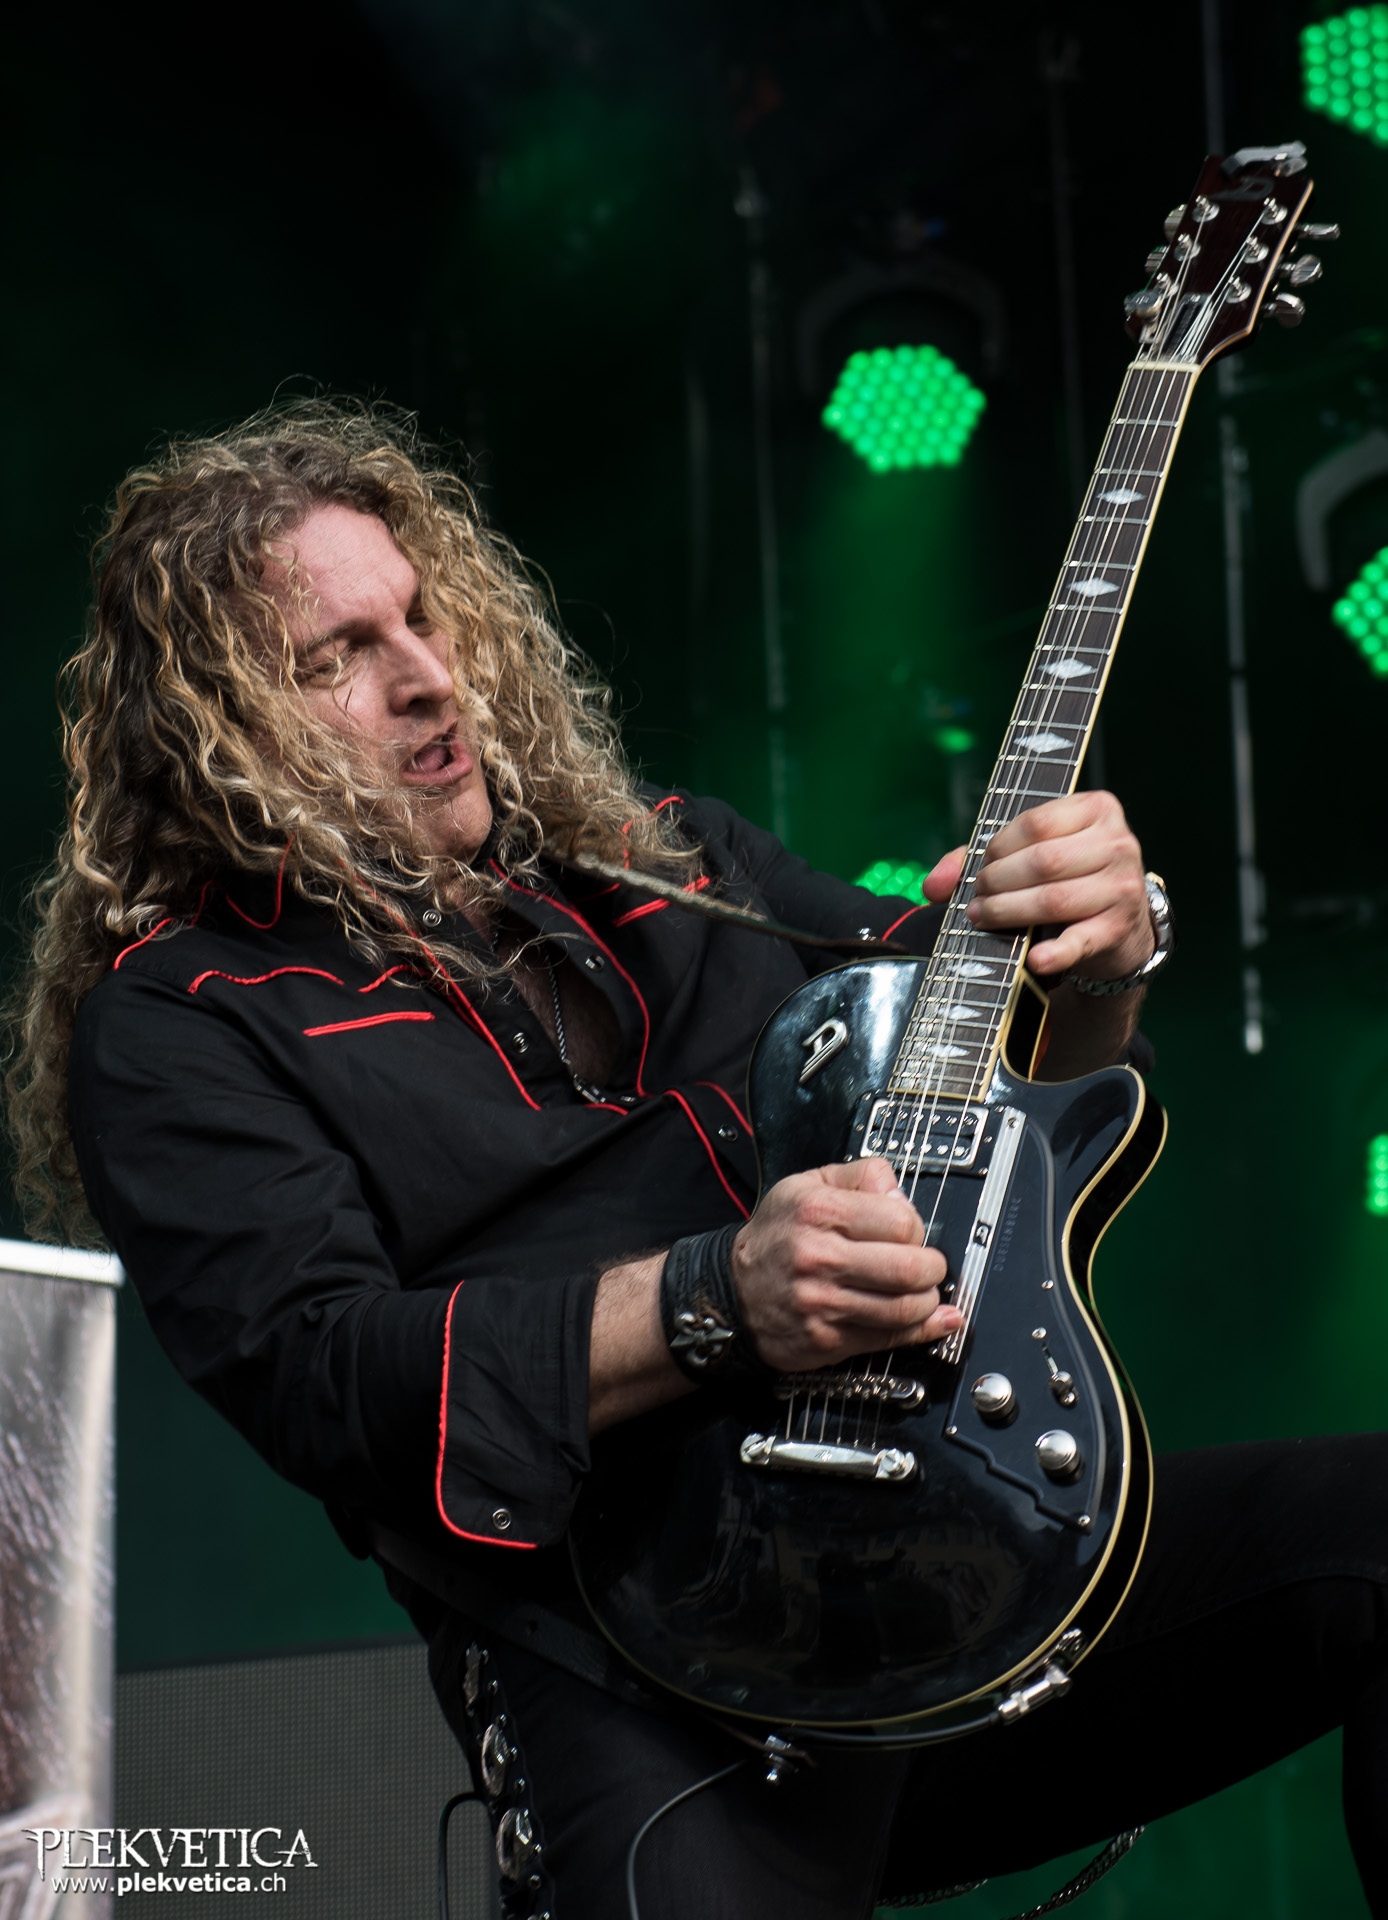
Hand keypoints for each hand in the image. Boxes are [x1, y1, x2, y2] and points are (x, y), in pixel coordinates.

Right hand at [730, 1159, 961, 1372]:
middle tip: (929, 1265)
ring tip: (923, 1291)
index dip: (915, 1226)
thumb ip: (862, 1176)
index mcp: (818, 1211)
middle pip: (908, 1268)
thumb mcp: (808, 1185)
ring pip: (904, 1308)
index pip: (900, 1221)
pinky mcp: (826, 1339)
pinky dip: (923, 1331)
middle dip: (932, 1268)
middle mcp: (819, 1257)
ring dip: (927, 1301)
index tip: (909, 1232)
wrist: (732, 1291)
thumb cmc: (776, 1237)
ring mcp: (822, 1302)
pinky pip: (888, 1338)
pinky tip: (936, 1321)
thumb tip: (904, 1196)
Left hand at [922, 790, 1152, 981]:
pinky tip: (1033, 958)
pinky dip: (1054, 952)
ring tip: (983, 918)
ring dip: (1008, 911)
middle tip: (977, 897)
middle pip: (1044, 861)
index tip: (983, 866)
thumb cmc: (1067, 876)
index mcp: (1098, 809)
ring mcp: (1122, 888)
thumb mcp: (1034, 851)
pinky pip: (1080, 941)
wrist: (1119, 922)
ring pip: (1054, 899)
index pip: (1037, 823)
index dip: (999, 847)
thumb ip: (979, 857)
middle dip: (997, 881)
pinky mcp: (1117, 930)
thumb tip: (934, 884)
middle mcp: (1118, 844)